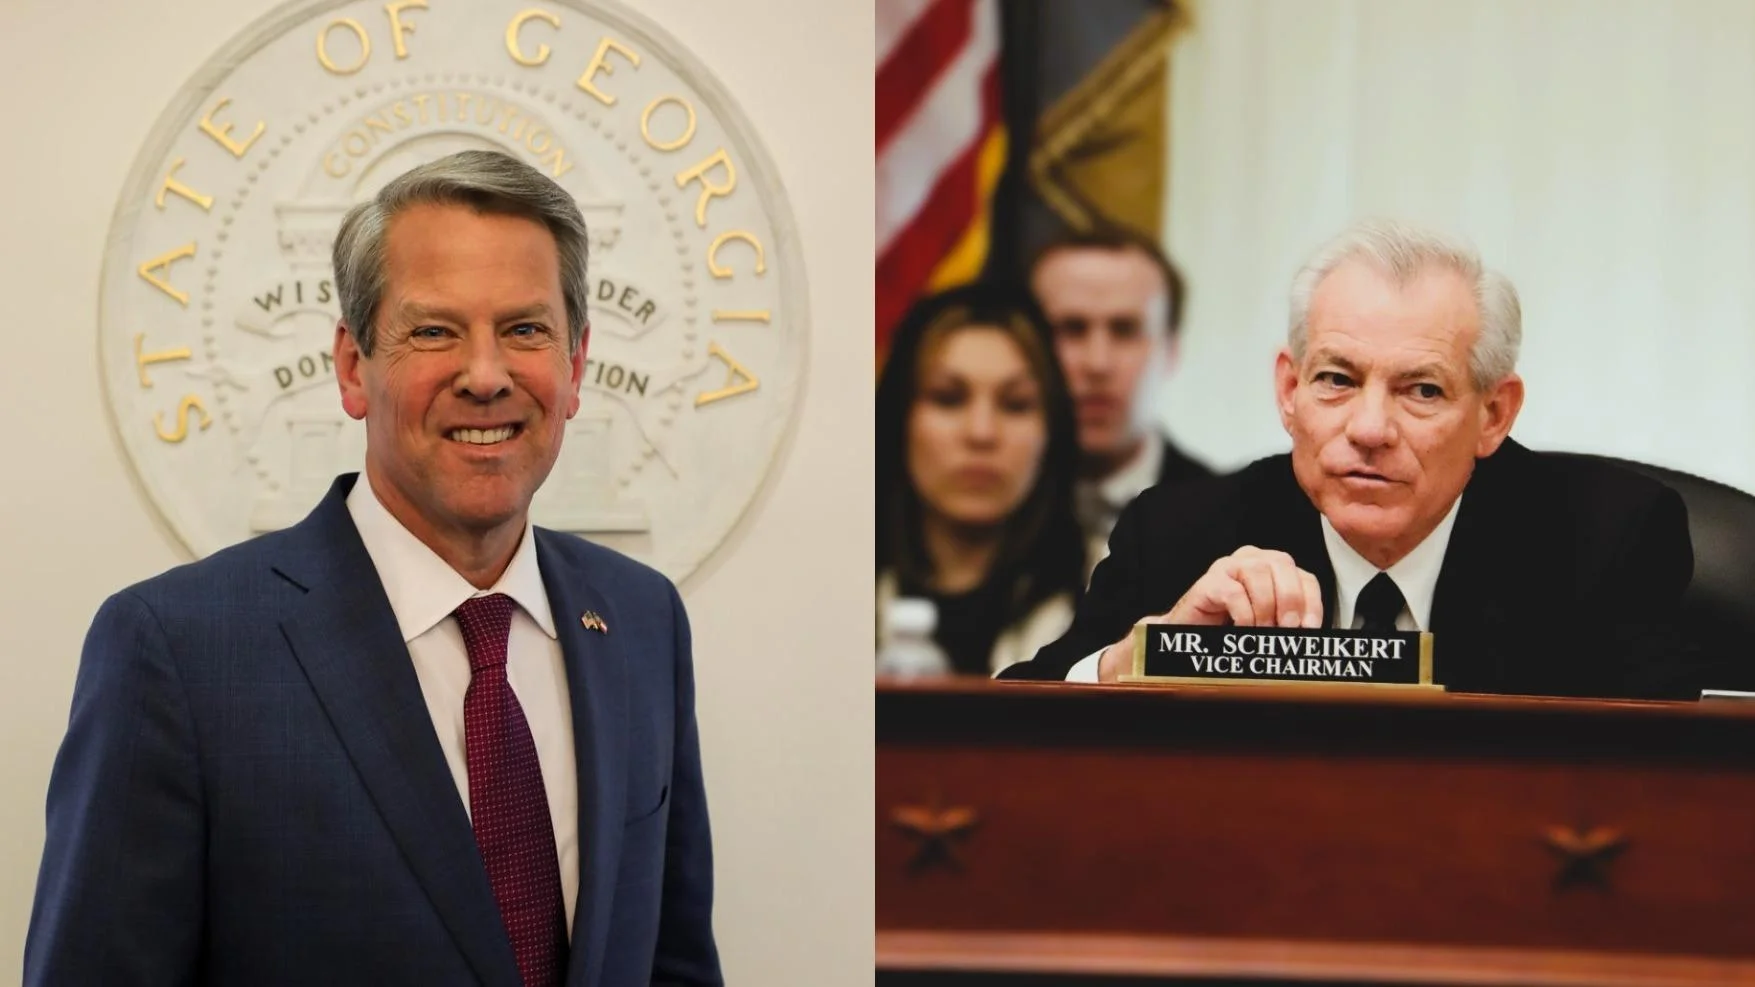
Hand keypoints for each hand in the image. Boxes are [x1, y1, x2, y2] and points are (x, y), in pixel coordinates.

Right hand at [1096, 547, 1323, 681]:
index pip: (1304, 576)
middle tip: (1286, 628)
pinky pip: (1234, 592)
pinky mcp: (1209, 581)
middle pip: (1283, 564)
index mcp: (1272, 569)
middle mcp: (1251, 560)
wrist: (1191, 634)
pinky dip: (1244, 614)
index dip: (1312, 602)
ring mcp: (1228, 567)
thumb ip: (1290, 619)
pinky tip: (1242, 627)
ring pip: (1259, 572)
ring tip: (1261, 630)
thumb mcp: (1269, 623)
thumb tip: (1310, 630)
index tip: (1309, 628)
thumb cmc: (1230, 627)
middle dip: (1290, 600)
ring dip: (1265, 608)